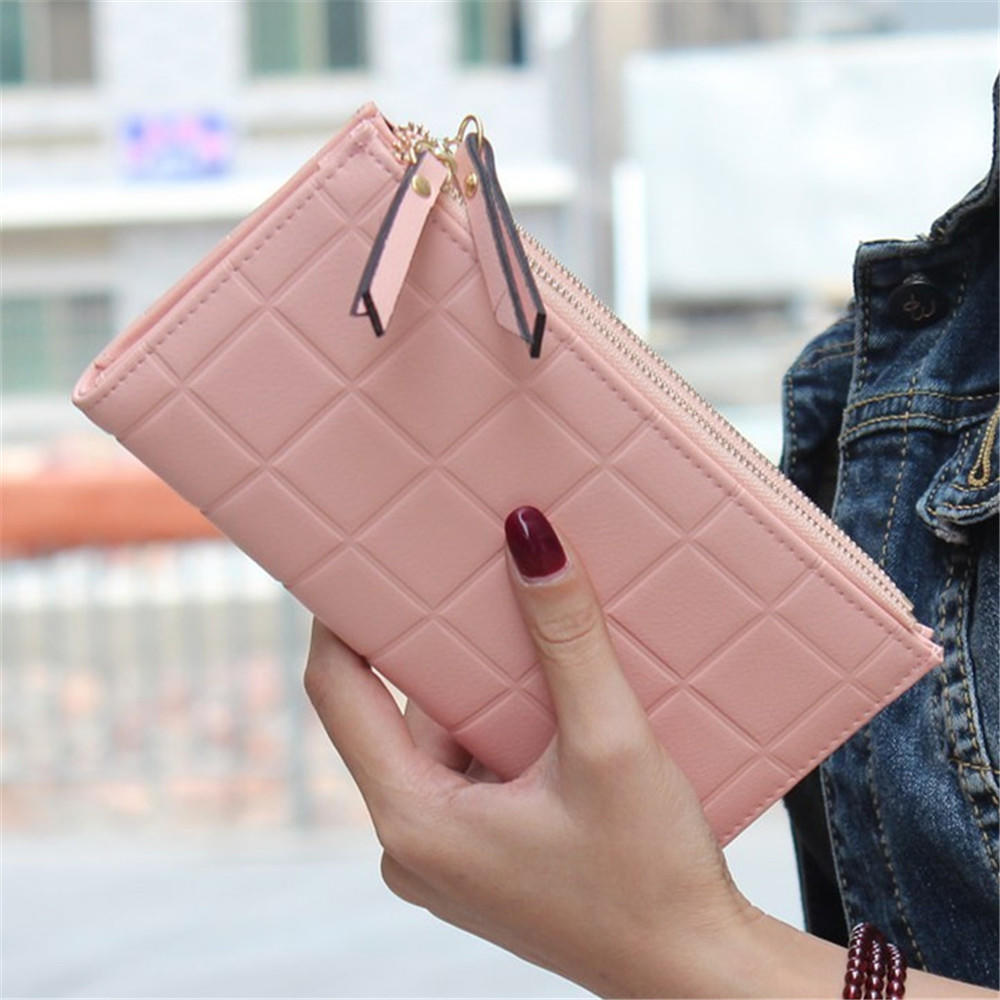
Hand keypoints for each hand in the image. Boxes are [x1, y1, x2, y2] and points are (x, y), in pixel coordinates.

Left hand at [304, 505, 756, 996]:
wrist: (695, 976)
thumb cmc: (653, 879)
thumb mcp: (610, 745)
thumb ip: (567, 638)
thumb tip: (530, 538)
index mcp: (414, 820)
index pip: (337, 691)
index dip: (339, 617)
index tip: (360, 557)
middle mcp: (412, 841)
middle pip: (390, 712)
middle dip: (427, 643)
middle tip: (463, 571)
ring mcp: (444, 855)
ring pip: (435, 737)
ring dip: (472, 684)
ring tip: (516, 623)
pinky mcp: (479, 858)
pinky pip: (464, 767)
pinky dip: (494, 725)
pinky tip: (544, 695)